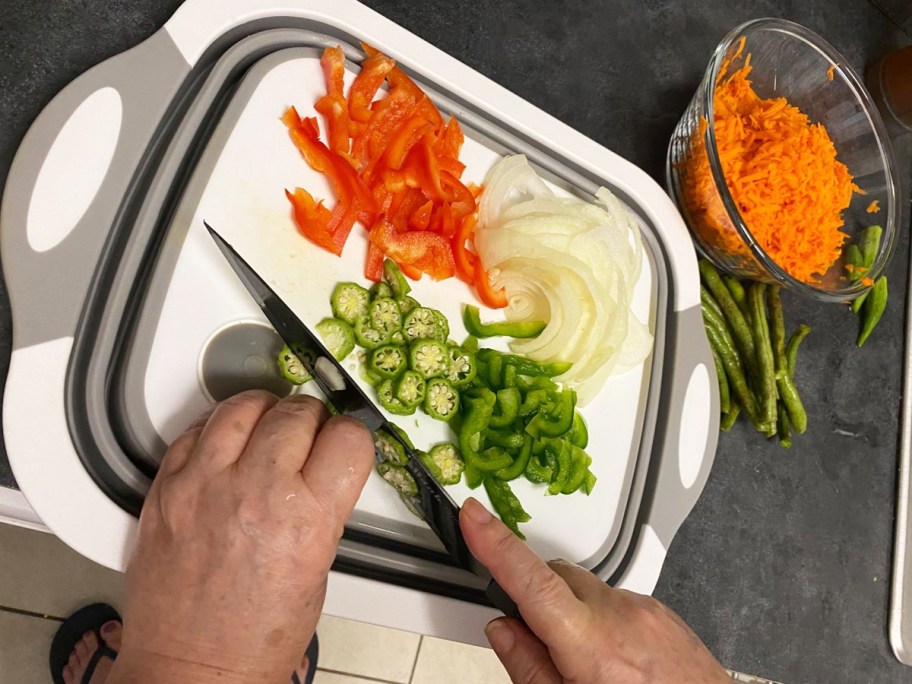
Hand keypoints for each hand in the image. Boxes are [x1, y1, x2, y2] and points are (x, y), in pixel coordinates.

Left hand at [109, 391, 373, 683]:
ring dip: (264, 411)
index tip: (344, 444)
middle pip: (297, 412)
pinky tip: (227, 443)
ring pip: (243, 406)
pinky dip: (217, 428)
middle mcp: (255, 494)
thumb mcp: (318, 569)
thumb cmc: (256, 636)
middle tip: (309, 435)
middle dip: (312, 418)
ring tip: (268, 428)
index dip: (351, 436)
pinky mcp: (167, 489)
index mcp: (305, 521)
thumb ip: (323, 506)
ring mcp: (204, 486)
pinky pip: (195, 429)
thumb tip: (323, 461)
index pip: (348, 438)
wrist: (191, 667)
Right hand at [460, 498, 729, 683]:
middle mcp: (622, 617)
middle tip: (533, 640)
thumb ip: (531, 668)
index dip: (497, 544)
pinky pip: (618, 603)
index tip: (474, 516)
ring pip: (588, 592)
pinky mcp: (663, 615)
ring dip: (573, 615)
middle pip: (557, 578)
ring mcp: (647, 612)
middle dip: (536, 597)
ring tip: (585, 666)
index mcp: (593, 646)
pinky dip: (603, 621)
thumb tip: (503, 629)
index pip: (532, 580)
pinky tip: (614, 661)